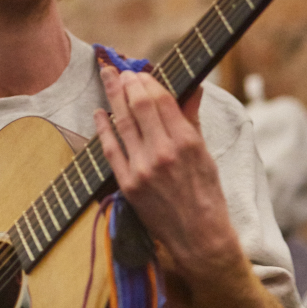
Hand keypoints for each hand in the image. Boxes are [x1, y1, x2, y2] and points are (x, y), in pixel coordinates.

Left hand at [93, 67, 236, 277]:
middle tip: (120, 70)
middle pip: (139, 106)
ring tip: (108, 78)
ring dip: (113, 97)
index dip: (148, 81)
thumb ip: (192, 120)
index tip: (140, 71)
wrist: (199, 237)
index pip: (162, 101)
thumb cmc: (207, 195)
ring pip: (123, 123)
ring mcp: (143, 169)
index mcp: (187, 143)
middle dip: (128, 83)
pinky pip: (110, 150)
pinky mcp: (128, 184)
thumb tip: (193, 89)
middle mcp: (164, 153)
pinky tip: (99, 112)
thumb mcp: (206, 155)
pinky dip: (103, 128)